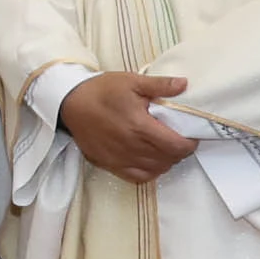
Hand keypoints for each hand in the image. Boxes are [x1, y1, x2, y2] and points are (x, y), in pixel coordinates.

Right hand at [62, 72, 199, 183]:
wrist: (69, 102)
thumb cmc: (101, 91)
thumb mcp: (132, 81)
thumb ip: (160, 85)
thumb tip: (184, 84)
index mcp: (139, 126)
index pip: (176, 146)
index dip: (190, 143)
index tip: (190, 134)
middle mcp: (131, 146)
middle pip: (170, 159)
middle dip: (180, 150)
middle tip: (178, 138)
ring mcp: (120, 158)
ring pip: (157, 169)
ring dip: (167, 161)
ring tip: (165, 148)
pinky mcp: (110, 164)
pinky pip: (139, 177)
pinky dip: (151, 171)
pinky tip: (150, 160)